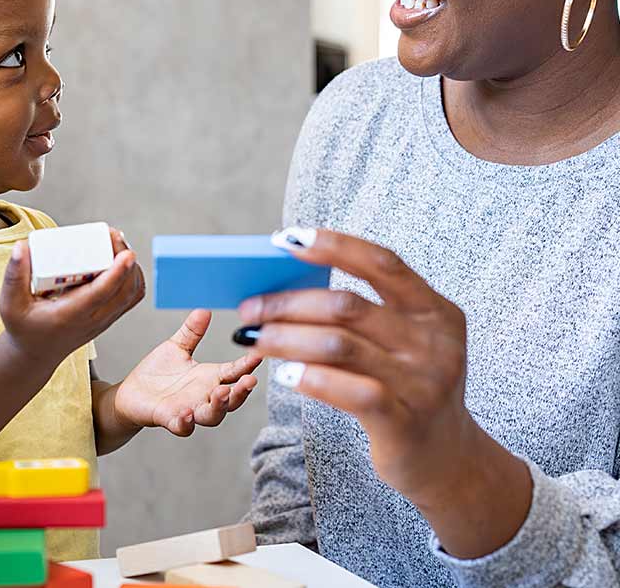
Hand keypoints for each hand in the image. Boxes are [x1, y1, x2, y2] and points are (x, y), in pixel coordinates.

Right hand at [0, 228, 144, 367]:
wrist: (36, 353)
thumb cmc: (24, 327)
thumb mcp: (10, 303)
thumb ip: (14, 275)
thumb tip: (23, 246)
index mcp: (71, 315)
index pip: (101, 294)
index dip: (117, 272)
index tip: (126, 253)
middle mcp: (93, 319)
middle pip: (124, 290)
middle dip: (125, 259)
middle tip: (112, 234)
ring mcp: (105, 320)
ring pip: (132, 293)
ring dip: (131, 266)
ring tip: (116, 243)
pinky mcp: (110, 317)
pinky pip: (132, 296)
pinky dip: (134, 276)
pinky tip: (122, 259)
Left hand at [114, 309, 260, 436]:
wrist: (132, 393)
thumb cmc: (158, 372)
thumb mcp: (177, 347)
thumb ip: (192, 332)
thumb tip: (204, 310)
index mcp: (209, 377)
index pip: (234, 372)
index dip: (247, 365)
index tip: (258, 355)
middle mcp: (204, 396)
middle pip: (231, 399)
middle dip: (242, 392)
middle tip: (249, 381)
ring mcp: (189, 409)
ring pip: (212, 415)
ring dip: (219, 406)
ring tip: (222, 393)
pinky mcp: (169, 419)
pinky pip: (181, 426)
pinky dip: (186, 423)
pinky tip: (187, 414)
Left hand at [238, 229, 531, 557]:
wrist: (449, 461)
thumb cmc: (409, 391)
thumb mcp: (404, 345)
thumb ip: (365, 317)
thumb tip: (288, 287)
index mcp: (436, 311)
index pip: (382, 263)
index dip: (334, 245)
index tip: (287, 238)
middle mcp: (434, 342)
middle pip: (347, 306)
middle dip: (289, 303)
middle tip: (250, 308)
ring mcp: (423, 383)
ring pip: (339, 345)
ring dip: (285, 337)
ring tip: (252, 337)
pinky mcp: (405, 422)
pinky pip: (350, 390)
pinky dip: (312, 378)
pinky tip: (285, 374)